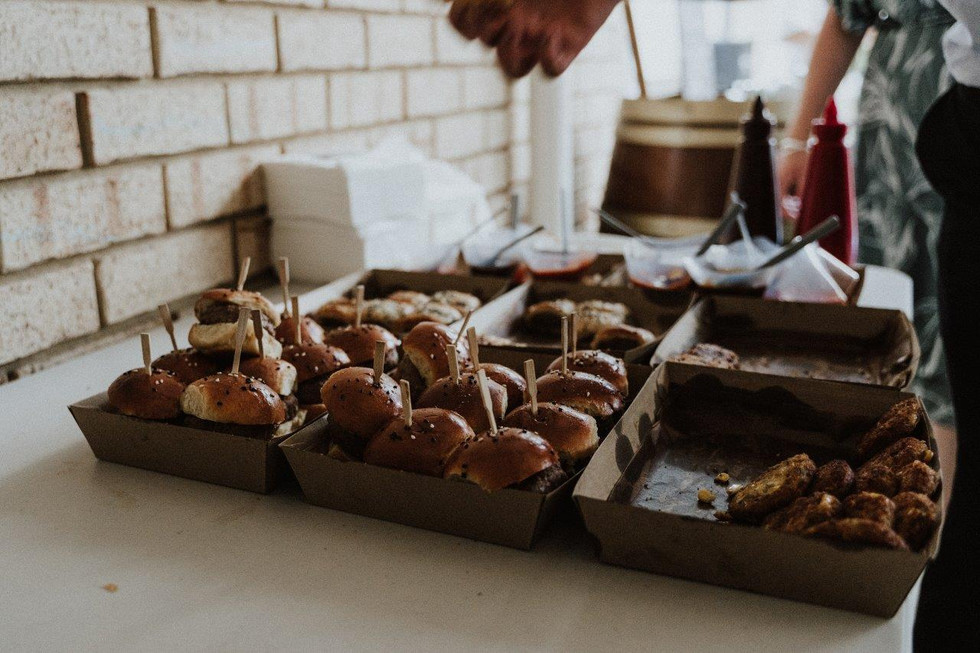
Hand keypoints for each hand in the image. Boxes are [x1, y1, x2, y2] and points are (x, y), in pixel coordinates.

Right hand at [448, 0, 620, 76]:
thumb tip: (445, 0)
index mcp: (499, 0)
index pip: (464, 24)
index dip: (461, 21)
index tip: (474, 3)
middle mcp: (517, 18)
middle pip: (485, 43)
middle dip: (486, 28)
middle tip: (505, 8)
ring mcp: (542, 33)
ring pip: (513, 68)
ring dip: (509, 52)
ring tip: (522, 26)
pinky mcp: (570, 44)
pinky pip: (549, 70)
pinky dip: (545, 57)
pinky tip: (551, 32)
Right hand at [778, 148, 807, 219]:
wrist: (795, 142)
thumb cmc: (801, 156)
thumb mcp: (805, 174)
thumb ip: (802, 191)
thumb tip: (801, 207)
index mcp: (779, 181)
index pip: (780, 204)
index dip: (788, 213)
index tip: (797, 216)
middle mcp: (773, 181)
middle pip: (777, 203)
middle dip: (788, 210)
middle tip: (800, 212)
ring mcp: (773, 180)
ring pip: (777, 199)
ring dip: (787, 204)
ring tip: (799, 205)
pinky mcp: (775, 178)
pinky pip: (778, 192)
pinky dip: (786, 198)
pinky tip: (795, 199)